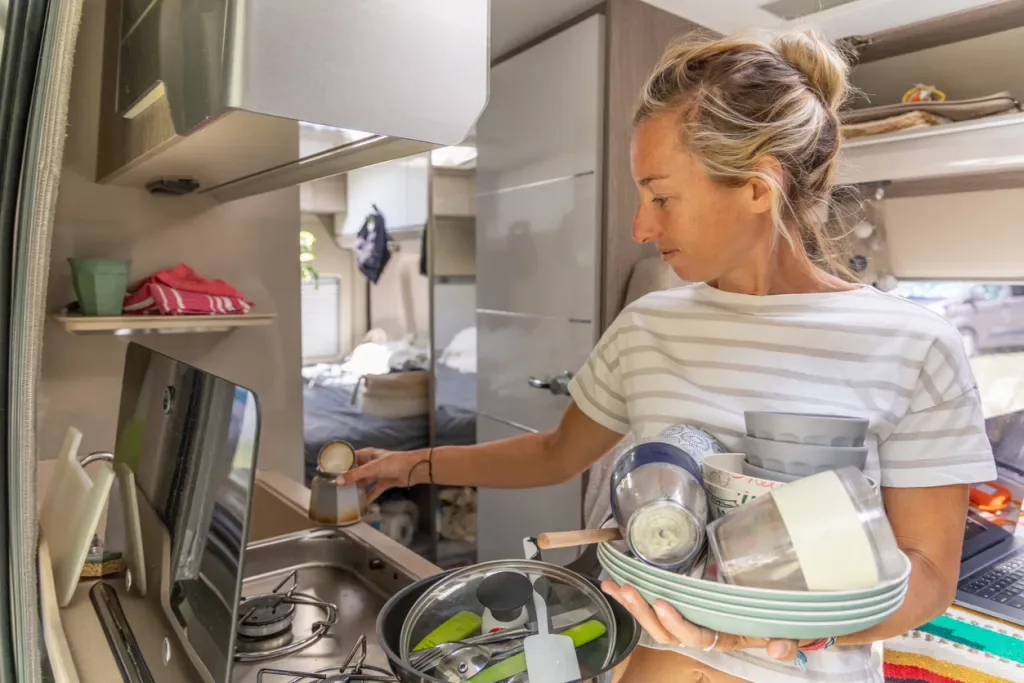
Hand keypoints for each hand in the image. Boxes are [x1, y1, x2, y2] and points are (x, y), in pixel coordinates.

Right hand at [336, 448, 430, 501]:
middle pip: (356, 470)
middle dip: (348, 477)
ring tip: (346, 495)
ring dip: (358, 487)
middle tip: (336, 486)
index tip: (330, 470)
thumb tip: (339, 480)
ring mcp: (378, 472)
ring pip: (364, 481)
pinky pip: (374, 490)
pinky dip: (369, 496)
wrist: (413, 469)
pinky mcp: (385, 481)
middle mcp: (372, 463)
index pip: (350, 457)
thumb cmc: (395, 462)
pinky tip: (363, 503)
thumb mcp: (372, 468)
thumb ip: (355, 475)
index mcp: (367, 454)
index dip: (341, 463)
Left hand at [601, 581, 802, 661]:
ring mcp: (686, 619)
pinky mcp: (678, 605)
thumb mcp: (787, 633)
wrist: (775, 615)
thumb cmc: (776, 623)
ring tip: (616, 586)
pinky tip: (613, 585)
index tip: (662, 603)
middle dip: (644, 612)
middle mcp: (699, 631)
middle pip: (664, 631)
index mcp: (721, 638)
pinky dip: (631, 597)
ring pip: (654, 621)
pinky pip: (651, 606)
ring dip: (633, 605)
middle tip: (629, 590)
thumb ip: (784, 644)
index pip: (695, 636)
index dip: (677, 623)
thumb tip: (776, 649)